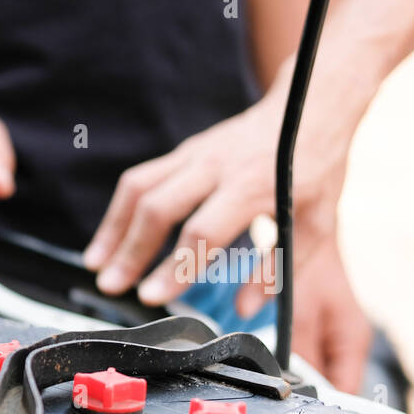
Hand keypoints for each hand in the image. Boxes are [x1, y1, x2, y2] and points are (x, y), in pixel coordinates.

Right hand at [81, 75, 370, 389]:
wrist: (311, 103)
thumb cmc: (315, 169)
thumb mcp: (316, 222)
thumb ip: (278, 268)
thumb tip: (244, 310)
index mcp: (255, 185)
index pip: (203, 231)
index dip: (174, 267)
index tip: (152, 297)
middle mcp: (218, 166)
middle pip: (159, 208)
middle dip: (130, 252)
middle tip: (112, 287)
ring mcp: (195, 154)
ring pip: (139, 189)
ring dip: (113, 230)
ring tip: (97, 266)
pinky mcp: (182, 152)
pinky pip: (139, 180)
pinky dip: (118, 212)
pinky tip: (107, 241)